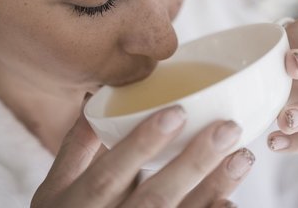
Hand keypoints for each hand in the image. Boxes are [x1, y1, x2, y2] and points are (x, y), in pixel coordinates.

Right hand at [32, 105, 253, 207]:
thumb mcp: (56, 190)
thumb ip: (77, 148)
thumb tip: (97, 100)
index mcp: (73, 204)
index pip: (107, 174)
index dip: (141, 144)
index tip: (178, 111)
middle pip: (152, 199)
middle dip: (192, 164)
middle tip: (227, 129)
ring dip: (212, 189)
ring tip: (241, 157)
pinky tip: (231, 203)